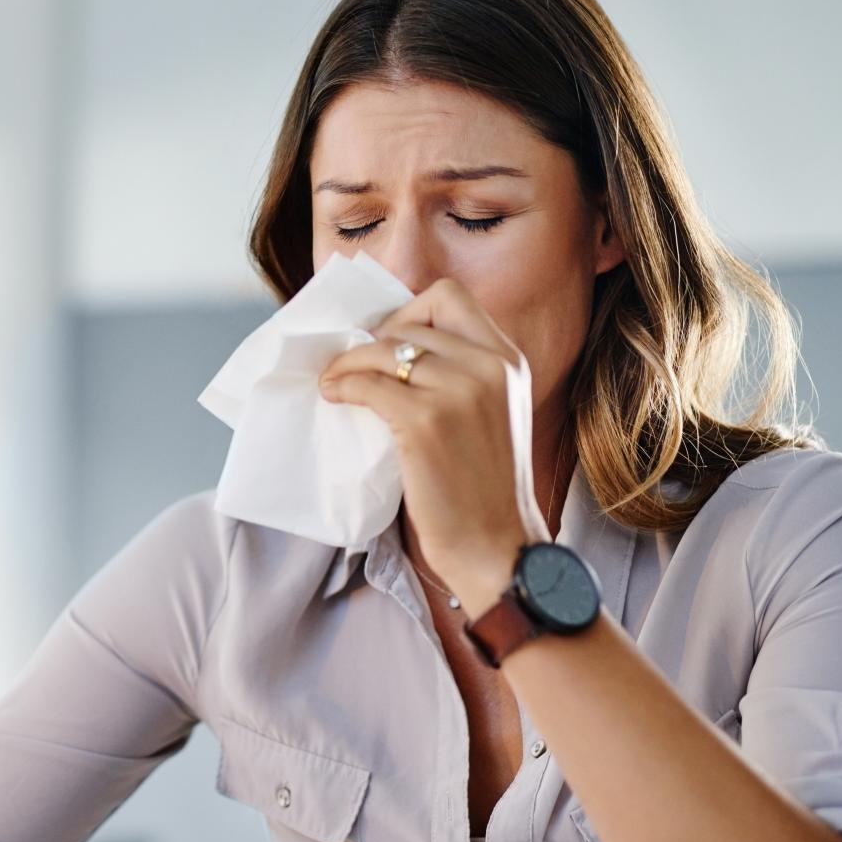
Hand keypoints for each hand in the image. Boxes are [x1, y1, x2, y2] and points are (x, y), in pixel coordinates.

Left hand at [317, 276, 549, 610]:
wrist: (496, 546)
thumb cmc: (484, 489)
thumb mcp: (492, 413)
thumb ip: (464, 375)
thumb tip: (394, 346)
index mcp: (508, 359)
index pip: (449, 296)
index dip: (409, 312)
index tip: (388, 343)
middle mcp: (490, 366)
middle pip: (411, 318)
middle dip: (373, 338)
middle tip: (355, 366)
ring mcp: (459, 392)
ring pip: (384, 347)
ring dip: (348, 361)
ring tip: (333, 382)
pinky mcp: (426, 422)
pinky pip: (368, 384)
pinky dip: (342, 386)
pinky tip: (334, 398)